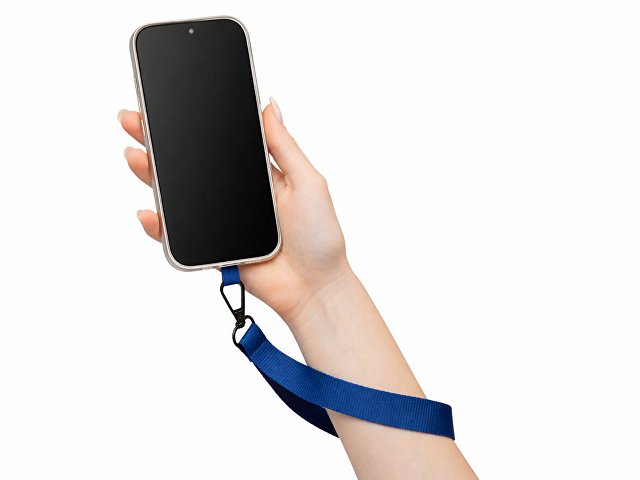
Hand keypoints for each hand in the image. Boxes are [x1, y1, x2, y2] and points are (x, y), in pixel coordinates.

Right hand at [119, 99, 352, 325]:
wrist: (315, 287)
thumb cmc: (320, 237)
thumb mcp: (308, 181)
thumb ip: (284, 146)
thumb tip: (269, 105)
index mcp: (257, 173)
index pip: (219, 142)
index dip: (193, 124)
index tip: (168, 103)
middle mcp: (235, 195)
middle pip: (190, 165)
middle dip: (159, 142)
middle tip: (134, 121)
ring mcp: (221, 222)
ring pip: (177, 196)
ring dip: (151, 176)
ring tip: (135, 157)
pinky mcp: (213, 248)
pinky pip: (179, 236)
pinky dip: (160, 226)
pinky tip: (148, 213)